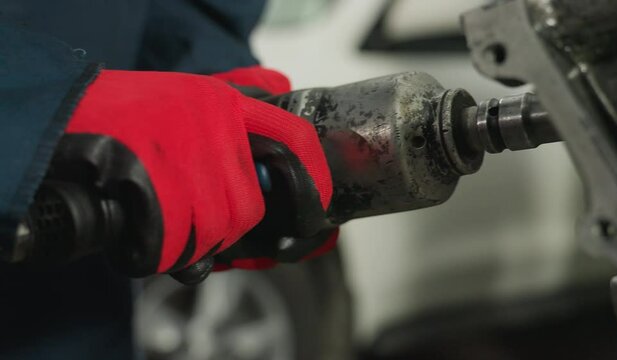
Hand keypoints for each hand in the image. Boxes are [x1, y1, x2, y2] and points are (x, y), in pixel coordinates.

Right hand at [64, 67, 331, 279]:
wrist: (63, 114)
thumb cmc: (126, 110)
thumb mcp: (187, 90)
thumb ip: (237, 91)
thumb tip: (282, 85)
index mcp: (223, 103)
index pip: (293, 137)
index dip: (314, 174)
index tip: (319, 199)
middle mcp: (210, 129)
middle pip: (249, 207)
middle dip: (229, 227)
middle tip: (202, 222)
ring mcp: (183, 159)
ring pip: (216, 230)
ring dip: (194, 241)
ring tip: (168, 225)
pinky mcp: (153, 189)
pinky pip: (178, 243)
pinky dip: (165, 250)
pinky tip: (148, 233)